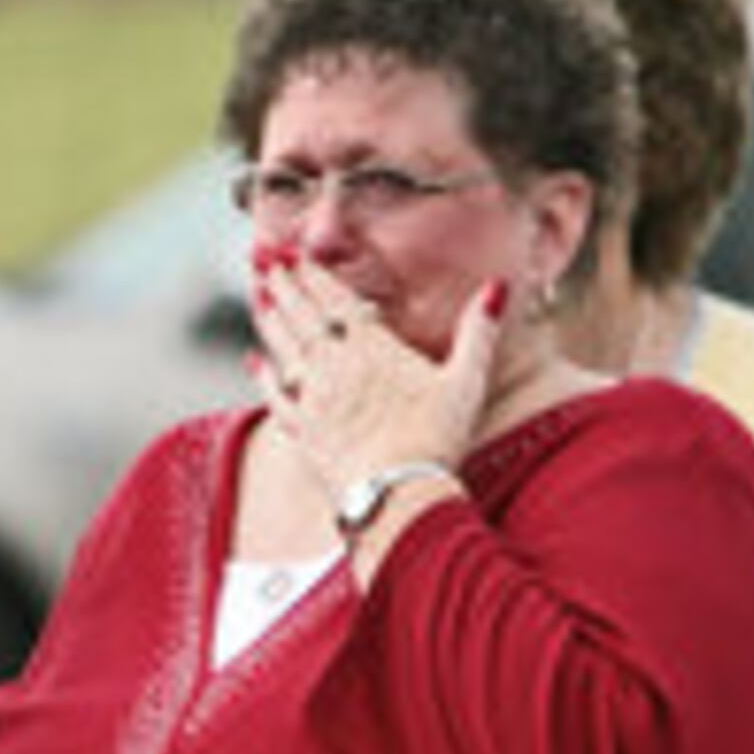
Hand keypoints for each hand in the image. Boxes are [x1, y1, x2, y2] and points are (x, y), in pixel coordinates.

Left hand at [248, 256, 498, 490]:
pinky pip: (275, 398)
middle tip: (271, 269)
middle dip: (287, 292)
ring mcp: (314, 402)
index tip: (300, 259)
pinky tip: (255, 363)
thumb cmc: (437, 439)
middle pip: (305, 321)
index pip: (339, 304)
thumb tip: (498, 286)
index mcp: (373, 351)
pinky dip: (264, 377)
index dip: (318, 279)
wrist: (398, 494)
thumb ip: (480, 332)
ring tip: (260, 301)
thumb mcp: (467, 381)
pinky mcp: (302, 434)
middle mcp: (335, 370)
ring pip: (284, 352)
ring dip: (271, 324)